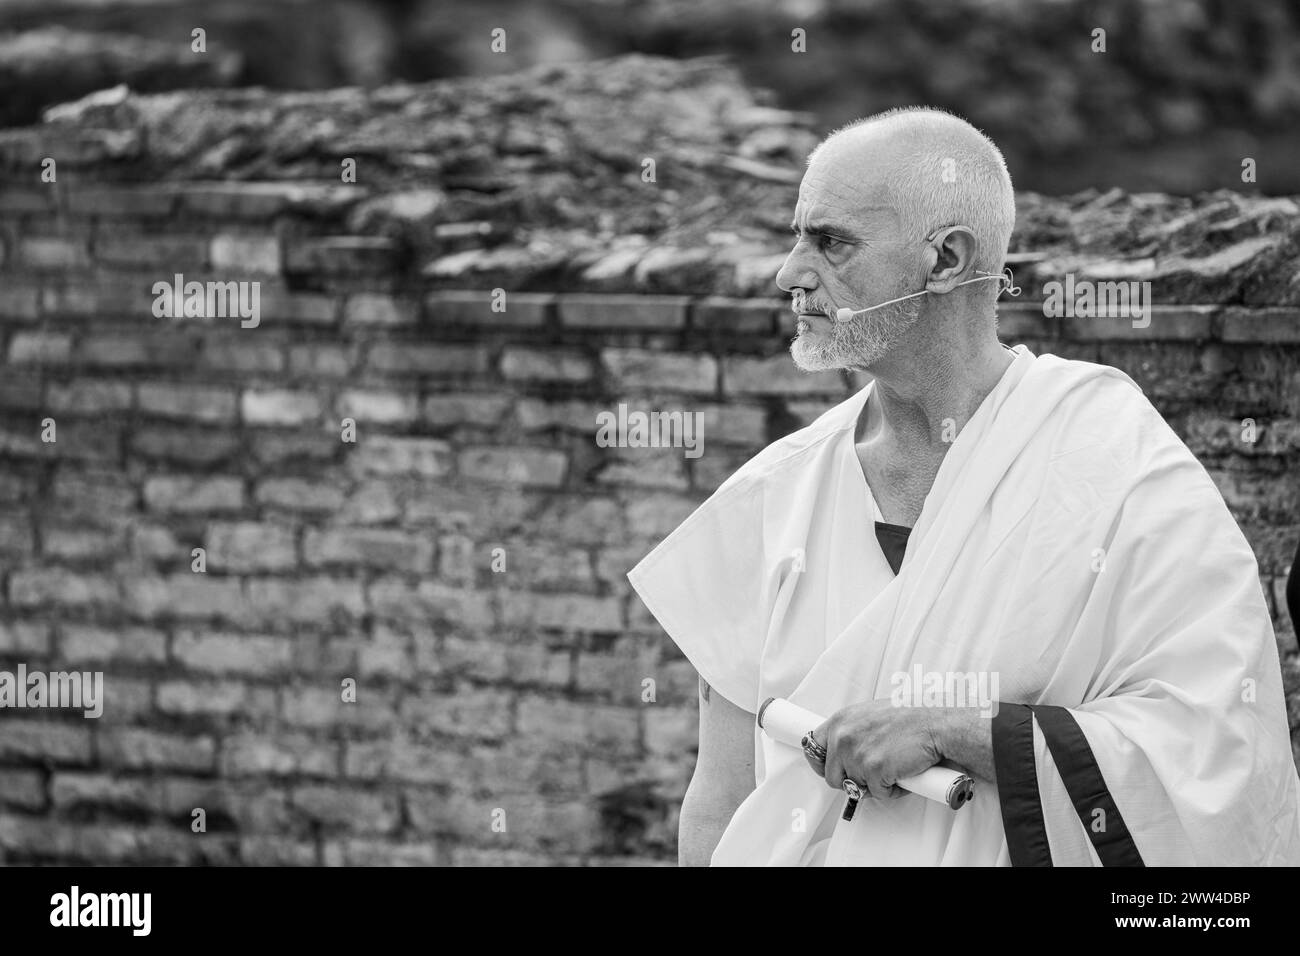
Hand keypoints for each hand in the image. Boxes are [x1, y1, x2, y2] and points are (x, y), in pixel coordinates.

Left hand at [803, 700, 942, 799]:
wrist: (935, 725)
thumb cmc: (910, 719)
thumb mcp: (870, 716)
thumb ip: (852, 731)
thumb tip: (842, 748)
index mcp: (840, 720)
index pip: (814, 747)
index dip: (821, 763)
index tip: (828, 768)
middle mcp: (843, 736)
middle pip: (832, 776)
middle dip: (852, 779)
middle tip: (872, 773)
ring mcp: (856, 754)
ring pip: (854, 788)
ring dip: (873, 785)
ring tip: (890, 768)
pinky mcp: (873, 770)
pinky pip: (878, 794)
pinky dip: (892, 790)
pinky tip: (902, 773)